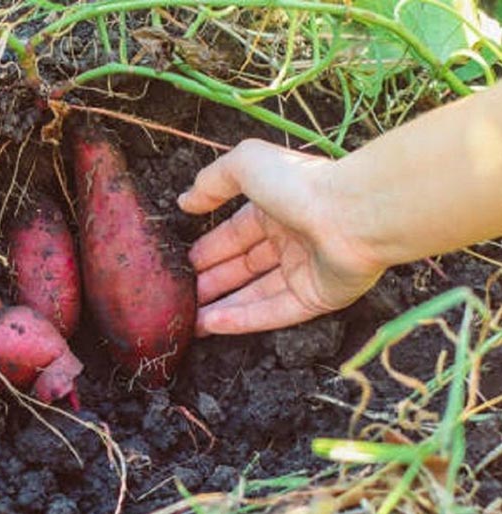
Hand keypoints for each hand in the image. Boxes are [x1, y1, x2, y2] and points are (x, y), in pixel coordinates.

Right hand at [178, 139, 385, 335]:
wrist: (355, 214)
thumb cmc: (301, 185)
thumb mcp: (246, 165)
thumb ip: (212, 181)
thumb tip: (185, 201)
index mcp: (275, 208)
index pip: (234, 235)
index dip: (208, 250)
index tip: (182, 264)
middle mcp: (290, 240)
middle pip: (243, 267)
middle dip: (211, 281)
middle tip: (182, 295)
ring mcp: (304, 271)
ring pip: (255, 294)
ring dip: (222, 306)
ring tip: (189, 319)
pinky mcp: (316, 298)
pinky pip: (273, 312)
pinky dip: (242, 320)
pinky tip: (212, 325)